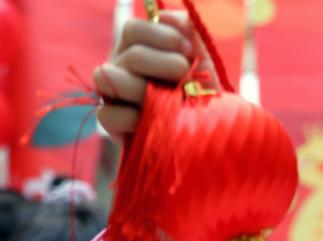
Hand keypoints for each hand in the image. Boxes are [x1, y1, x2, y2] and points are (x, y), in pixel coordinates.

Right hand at [92, 11, 214, 142]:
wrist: (206, 135)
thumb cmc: (201, 95)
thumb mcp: (201, 61)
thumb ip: (188, 32)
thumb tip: (164, 16)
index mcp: (138, 48)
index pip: (133, 29)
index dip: (162, 37)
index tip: (188, 52)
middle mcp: (121, 67)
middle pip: (130, 55)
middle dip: (165, 65)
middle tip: (185, 77)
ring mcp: (112, 94)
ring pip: (108, 78)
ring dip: (145, 90)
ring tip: (171, 101)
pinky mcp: (111, 122)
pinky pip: (108, 114)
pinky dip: (133, 118)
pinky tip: (157, 122)